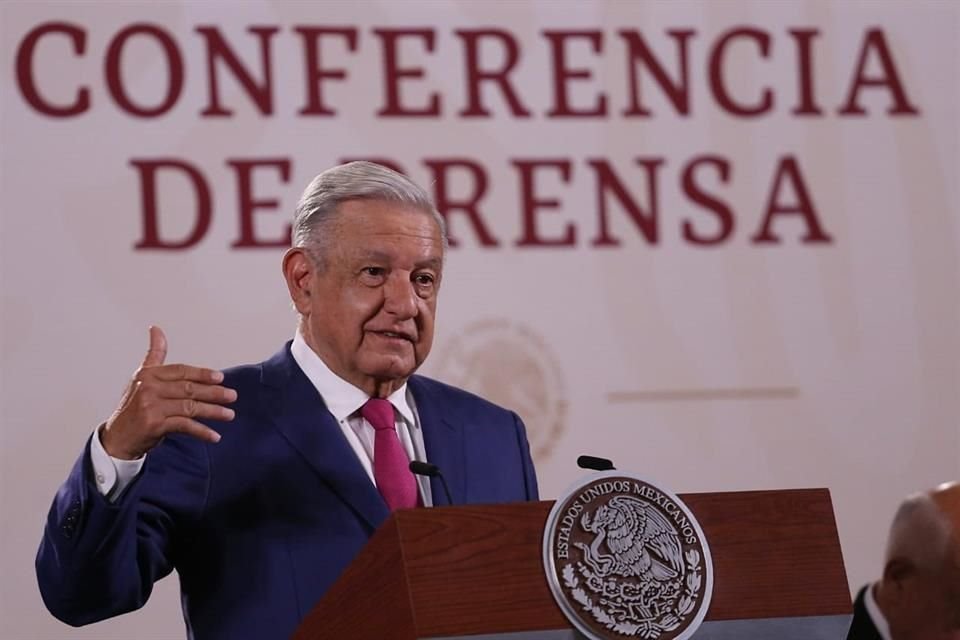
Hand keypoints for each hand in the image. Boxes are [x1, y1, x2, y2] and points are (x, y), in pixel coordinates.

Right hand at [100, 326, 236, 459]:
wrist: (117, 438)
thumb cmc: (133, 407)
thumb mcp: (141, 377)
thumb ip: (154, 355)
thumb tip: (156, 328)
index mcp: (148, 375)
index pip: (181, 371)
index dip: (202, 374)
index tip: (220, 378)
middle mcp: (148, 389)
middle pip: (188, 389)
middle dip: (213, 392)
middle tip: (232, 396)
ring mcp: (151, 407)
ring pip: (189, 407)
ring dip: (213, 411)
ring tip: (229, 414)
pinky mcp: (154, 425)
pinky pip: (184, 426)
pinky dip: (201, 431)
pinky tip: (214, 436)